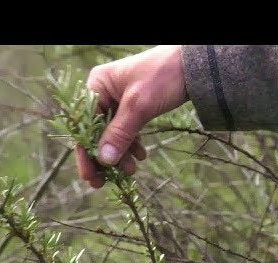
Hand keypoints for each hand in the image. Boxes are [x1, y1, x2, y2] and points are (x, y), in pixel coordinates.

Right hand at [75, 45, 187, 187]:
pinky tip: (140, 157)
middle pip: (96, 131)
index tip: (91, 177)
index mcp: (97, 86)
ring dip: (120, 153)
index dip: (86, 152)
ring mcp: (118, 100)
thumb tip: (104, 161)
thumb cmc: (163, 77)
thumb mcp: (139, 106)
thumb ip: (120, 133)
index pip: (84, 125)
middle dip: (105, 156)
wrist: (193, 66)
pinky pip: (127, 129)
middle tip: (108, 180)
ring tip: (130, 171)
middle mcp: (104, 92)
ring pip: (113, 133)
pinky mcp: (134, 106)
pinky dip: (132, 144)